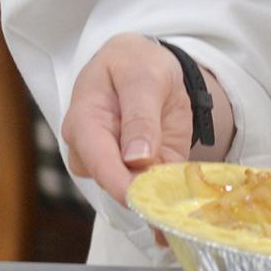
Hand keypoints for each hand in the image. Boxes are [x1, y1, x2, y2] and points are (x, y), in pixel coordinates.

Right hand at [61, 33, 198, 204]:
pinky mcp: (138, 172)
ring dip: (159, 199)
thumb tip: (136, 159)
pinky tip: (182, 206)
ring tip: (186, 199)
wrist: (141, 64)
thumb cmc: (134, 64)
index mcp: (84, 122)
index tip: (147, 200)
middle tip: (177, 203)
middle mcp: (92, 152)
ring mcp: (113, 165)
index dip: (122, 185)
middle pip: (114, 184)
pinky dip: (169, 198)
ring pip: (133, 193)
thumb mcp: (142, 77)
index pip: (99, 162)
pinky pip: (151, 192)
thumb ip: (140, 116)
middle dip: (145, 196)